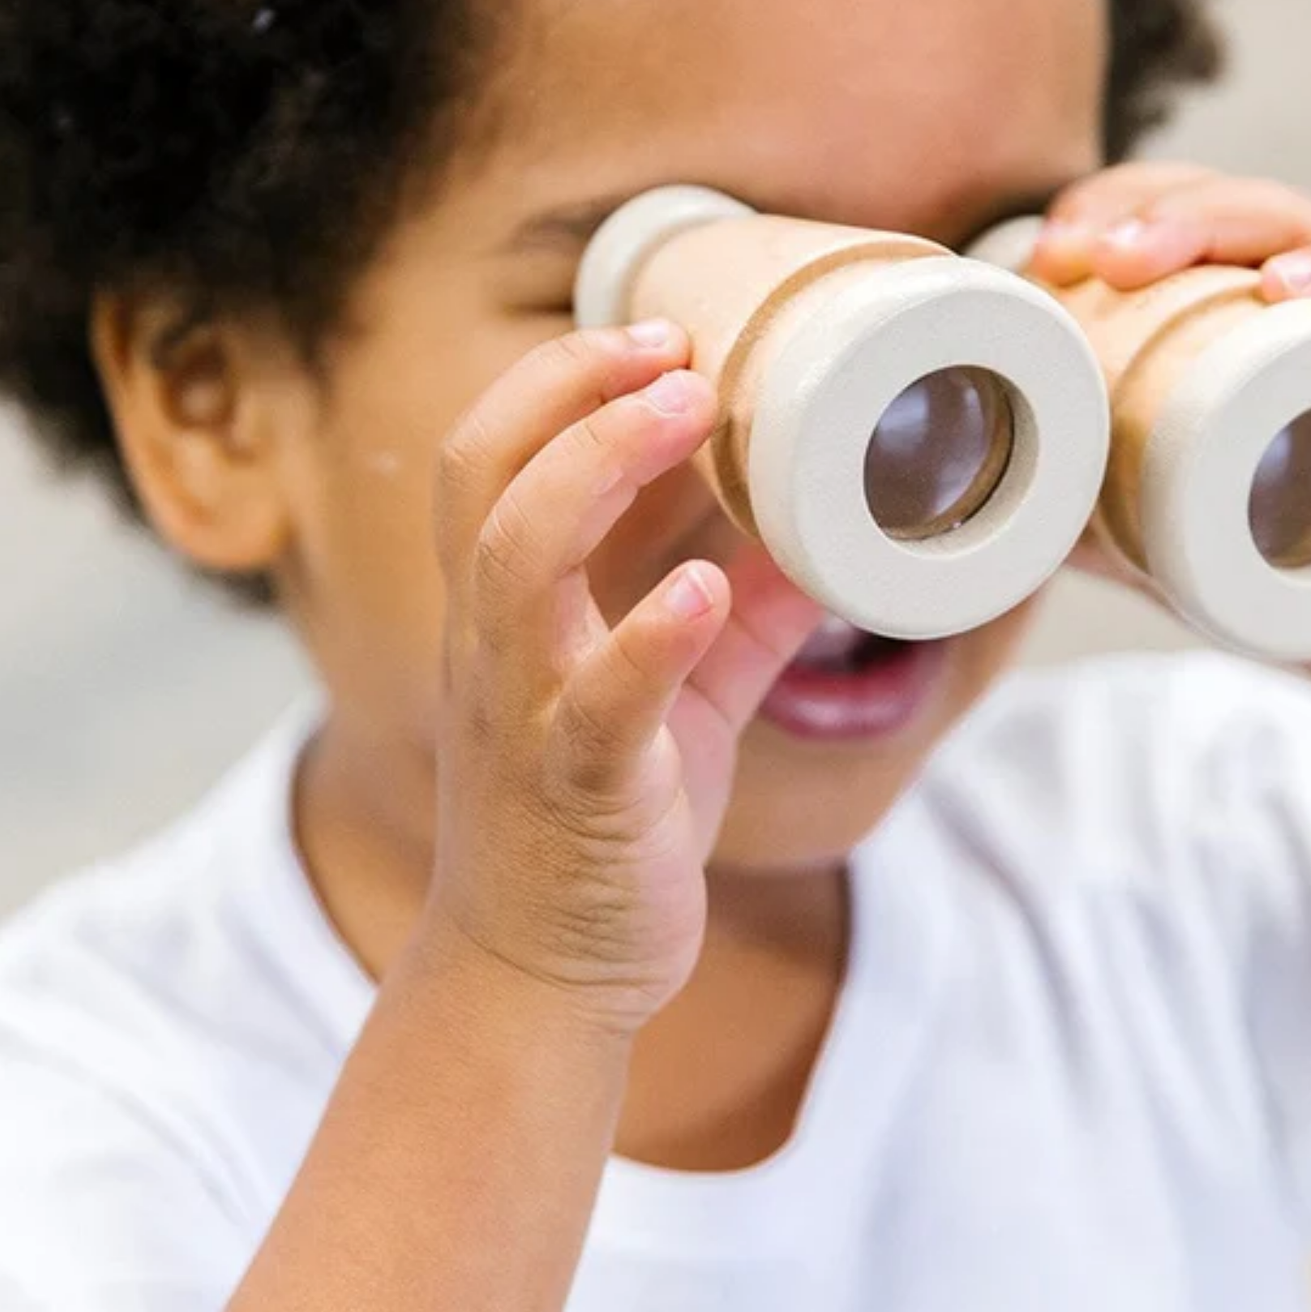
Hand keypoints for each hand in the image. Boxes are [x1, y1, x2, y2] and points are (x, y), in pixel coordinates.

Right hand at [426, 321, 820, 1033]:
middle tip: (675, 344)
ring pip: (515, 564)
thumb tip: (831, 533)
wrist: (541, 979)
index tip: (659, 332)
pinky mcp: (577, 787)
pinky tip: (703, 585)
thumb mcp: (674, 699)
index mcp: (506, 612)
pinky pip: (597, 699)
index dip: (560, 380)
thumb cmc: (597, 823)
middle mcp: (495, 646)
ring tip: (691, 407)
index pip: (491, 458)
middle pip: (480, 477)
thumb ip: (738, 613)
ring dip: (599, 468)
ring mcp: (525, 712)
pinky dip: (648, 634)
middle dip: (567, 390)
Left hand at [1030, 163, 1310, 700]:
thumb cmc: (1244, 550)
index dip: (1100, 211)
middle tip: (1081, 253)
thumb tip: (926, 493)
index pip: (1163, 214)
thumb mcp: (1126, 518)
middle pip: (1225, 203)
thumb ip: (1048, 491)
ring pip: (1303, 228)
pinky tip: (1292, 284)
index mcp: (1223, 303)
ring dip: (1223, 222)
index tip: (1039, 256)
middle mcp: (1297, 293)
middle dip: (1146, 207)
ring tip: (1149, 256)